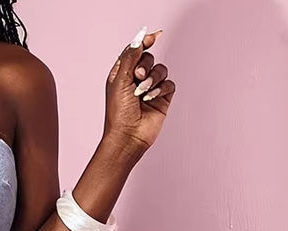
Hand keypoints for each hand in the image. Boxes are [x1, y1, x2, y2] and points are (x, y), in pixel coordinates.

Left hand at [104, 27, 175, 154]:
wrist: (128, 136)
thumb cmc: (118, 113)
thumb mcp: (120, 80)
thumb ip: (131, 56)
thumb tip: (140, 39)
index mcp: (122, 74)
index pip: (134, 51)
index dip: (143, 42)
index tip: (153, 37)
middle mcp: (136, 80)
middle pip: (148, 58)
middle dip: (145, 66)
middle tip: (137, 78)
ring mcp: (150, 89)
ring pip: (160, 69)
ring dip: (153, 79)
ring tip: (143, 93)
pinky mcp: (161, 98)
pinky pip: (168, 83)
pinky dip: (161, 89)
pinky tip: (151, 98)